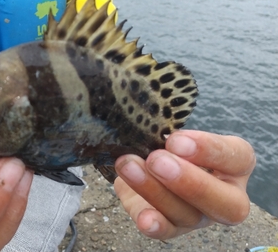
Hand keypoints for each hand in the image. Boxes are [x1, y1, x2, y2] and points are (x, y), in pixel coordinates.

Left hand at [114, 130, 254, 239]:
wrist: (146, 162)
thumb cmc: (170, 143)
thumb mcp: (176, 134)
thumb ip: (175, 138)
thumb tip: (160, 138)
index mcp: (235, 165)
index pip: (237, 158)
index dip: (208, 149)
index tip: (175, 140)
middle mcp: (224, 196)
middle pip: (226, 203)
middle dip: (190, 182)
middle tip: (156, 160)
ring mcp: (199, 216)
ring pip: (188, 215)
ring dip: (155, 191)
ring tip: (129, 167)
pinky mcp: (172, 227)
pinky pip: (167, 231)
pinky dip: (155, 225)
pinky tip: (145, 218)